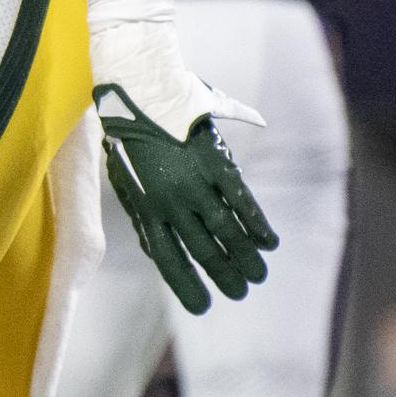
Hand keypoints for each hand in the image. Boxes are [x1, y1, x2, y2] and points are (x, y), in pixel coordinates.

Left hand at [90, 18, 276, 315]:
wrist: (136, 89)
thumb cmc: (129, 133)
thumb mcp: (126, 178)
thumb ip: (144, 212)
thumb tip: (155, 246)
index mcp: (145, 207)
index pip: (168, 257)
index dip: (186, 284)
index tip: (202, 307)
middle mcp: (168, 201)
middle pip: (202, 249)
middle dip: (223, 275)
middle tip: (240, 293)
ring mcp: (191, 182)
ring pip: (225, 230)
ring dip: (245, 256)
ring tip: (259, 276)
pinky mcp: (212, 162)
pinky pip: (240, 200)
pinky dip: (256, 223)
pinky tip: (269, 242)